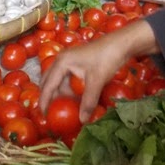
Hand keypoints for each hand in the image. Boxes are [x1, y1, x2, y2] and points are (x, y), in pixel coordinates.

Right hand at [40, 19, 156, 120]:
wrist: (121, 43)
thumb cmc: (106, 59)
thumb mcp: (96, 81)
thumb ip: (88, 101)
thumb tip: (82, 121)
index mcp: (61, 63)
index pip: (48, 85)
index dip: (44, 101)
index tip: (43, 115)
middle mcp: (61, 60)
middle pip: (49, 81)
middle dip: (49, 96)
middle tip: (52, 112)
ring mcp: (69, 60)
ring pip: (58, 80)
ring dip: (61, 93)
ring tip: (67, 107)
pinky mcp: (77, 62)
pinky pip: (67, 78)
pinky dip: (69, 89)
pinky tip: (77, 98)